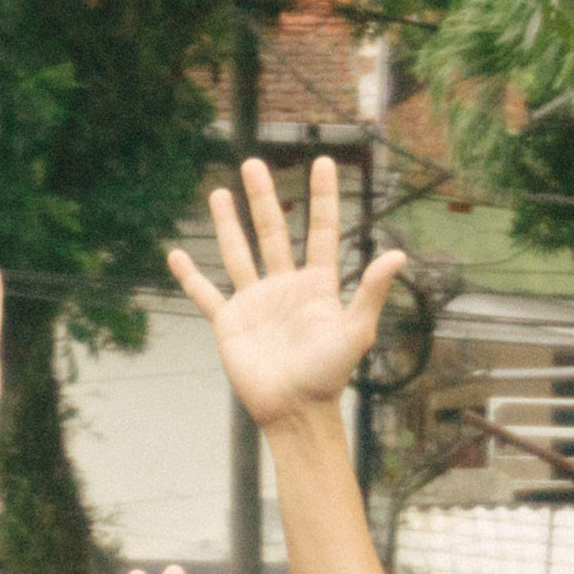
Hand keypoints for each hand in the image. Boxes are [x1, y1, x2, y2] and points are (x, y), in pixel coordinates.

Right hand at [172, 152, 405, 431]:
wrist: (294, 412)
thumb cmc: (329, 377)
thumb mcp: (356, 332)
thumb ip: (372, 293)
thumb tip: (398, 255)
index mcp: (318, 285)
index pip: (322, 230)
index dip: (323, 196)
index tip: (323, 161)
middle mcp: (285, 287)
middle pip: (274, 231)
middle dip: (264, 197)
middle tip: (254, 163)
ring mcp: (255, 303)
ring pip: (239, 253)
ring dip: (229, 224)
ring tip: (220, 193)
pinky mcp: (229, 323)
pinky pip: (206, 295)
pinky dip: (190, 277)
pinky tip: (176, 256)